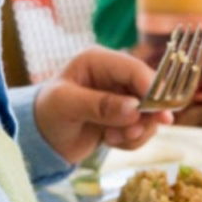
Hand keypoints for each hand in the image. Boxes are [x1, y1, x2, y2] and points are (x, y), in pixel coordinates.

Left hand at [33, 46, 173, 163]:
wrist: (42, 140)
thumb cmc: (47, 114)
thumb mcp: (66, 106)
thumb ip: (99, 105)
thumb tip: (134, 108)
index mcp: (98, 61)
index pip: (134, 69)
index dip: (151, 88)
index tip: (158, 112)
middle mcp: (114, 75)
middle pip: (149, 91)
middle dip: (144, 116)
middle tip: (130, 133)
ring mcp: (121, 97)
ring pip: (149, 114)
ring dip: (136, 131)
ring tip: (112, 138)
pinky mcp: (125, 117)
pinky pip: (142, 129)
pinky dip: (131, 140)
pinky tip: (110, 140)